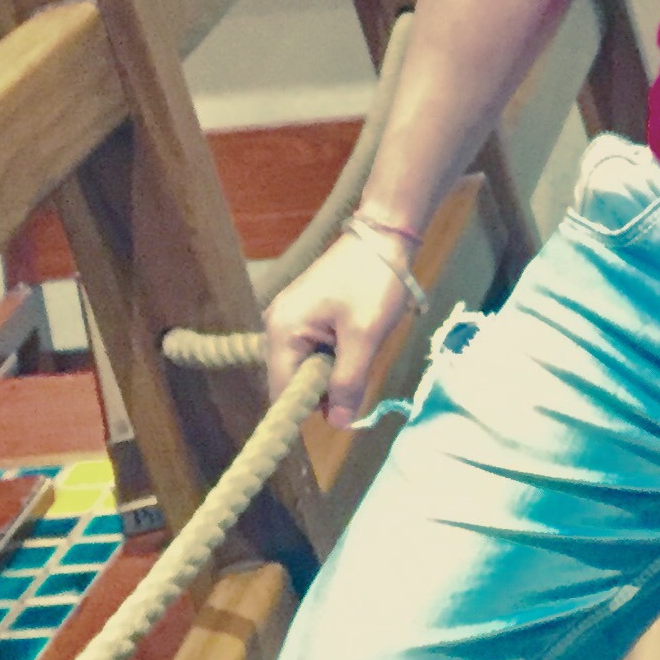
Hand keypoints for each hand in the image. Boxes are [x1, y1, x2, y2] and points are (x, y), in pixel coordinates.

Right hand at [263, 228, 418, 430]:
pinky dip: (334, 356)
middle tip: (359, 374)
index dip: (307, 411)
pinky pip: (312, 351)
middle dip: (324, 389)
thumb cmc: (373, 282)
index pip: (282, 392)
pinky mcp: (303, 314)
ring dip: (332, 372)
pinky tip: (355, 342)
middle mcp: (276, 326)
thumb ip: (348, 382)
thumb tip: (337, 424)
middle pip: (292, 381)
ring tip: (359, 352)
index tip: (339, 416)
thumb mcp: (365, 336)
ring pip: (305, 367)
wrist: (382, 235)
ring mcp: (288, 318)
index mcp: (283, 330)